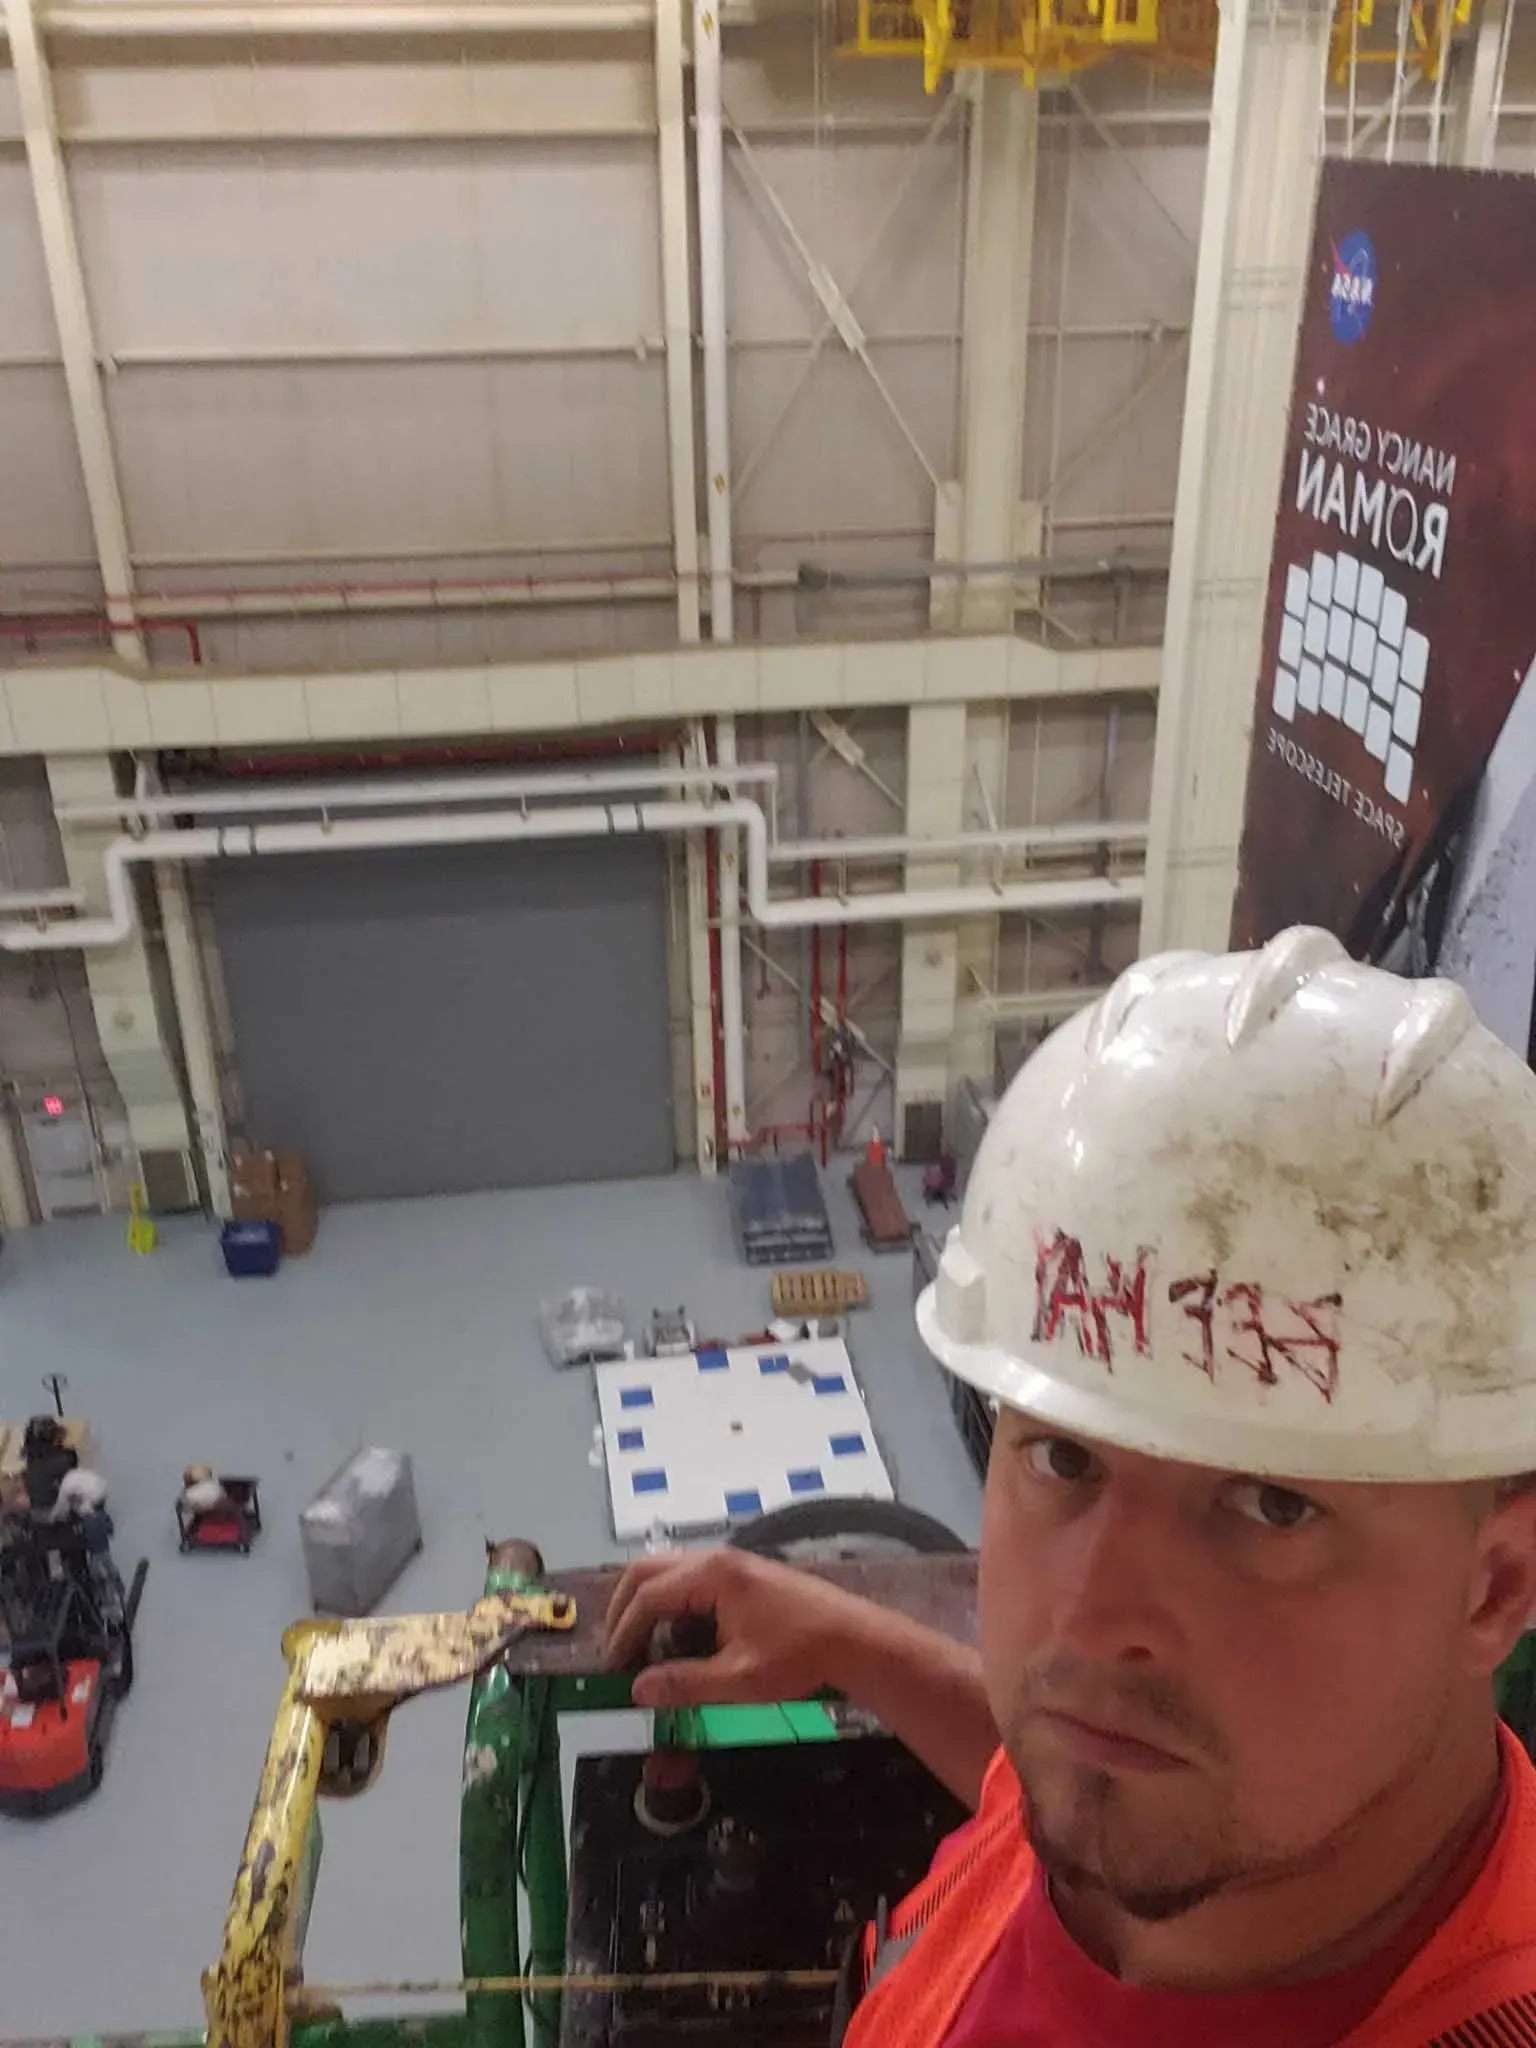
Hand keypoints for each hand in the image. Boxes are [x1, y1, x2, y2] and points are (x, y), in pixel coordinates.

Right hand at [603, 1547, 864, 1709]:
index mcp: (712, 1575)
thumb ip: (685, 1684)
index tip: (613, 1668)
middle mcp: (717, 1559)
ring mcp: (732, 1564)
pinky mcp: (743, 1576)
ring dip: (646, 1603)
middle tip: (614, 1649)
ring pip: (669, 1571)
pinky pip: (690, 1579)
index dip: (624, 1632)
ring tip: (637, 1644)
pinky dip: (670, 1603)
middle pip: (649, 1570)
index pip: (648, 1595)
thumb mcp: (740, 1679)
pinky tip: (674, 1637)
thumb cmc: (798, 1657)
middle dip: (624, 1608)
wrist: (853, 1639)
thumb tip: (638, 1689)